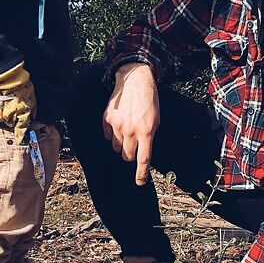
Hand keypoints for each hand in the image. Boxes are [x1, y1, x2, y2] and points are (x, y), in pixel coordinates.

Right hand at [0, 61, 35, 143]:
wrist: (8, 76)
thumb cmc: (22, 85)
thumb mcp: (32, 98)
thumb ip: (31, 110)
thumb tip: (31, 118)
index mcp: (21, 113)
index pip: (21, 128)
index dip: (20, 135)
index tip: (19, 140)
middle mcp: (9, 114)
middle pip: (9, 125)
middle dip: (12, 121)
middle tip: (12, 114)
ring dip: (2, 117)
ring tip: (4, 110)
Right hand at [102, 63, 158, 184]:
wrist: (135, 80)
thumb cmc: (149, 100)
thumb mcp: (156, 119)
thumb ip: (149, 136)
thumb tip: (142, 153)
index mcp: (146, 131)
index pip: (143, 158)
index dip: (141, 173)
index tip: (140, 182)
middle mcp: (131, 130)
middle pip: (127, 156)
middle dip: (130, 154)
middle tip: (134, 144)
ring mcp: (117, 125)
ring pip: (116, 148)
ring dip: (121, 144)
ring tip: (127, 130)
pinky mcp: (107, 119)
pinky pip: (108, 136)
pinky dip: (113, 134)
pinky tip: (119, 123)